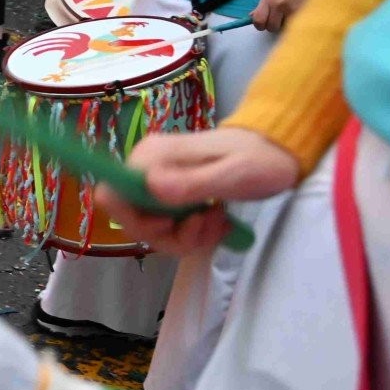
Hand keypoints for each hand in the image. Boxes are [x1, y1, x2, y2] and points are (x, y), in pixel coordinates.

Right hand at [92, 127, 299, 255]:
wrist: (277, 152)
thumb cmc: (259, 160)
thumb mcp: (233, 174)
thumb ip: (193, 183)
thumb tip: (152, 189)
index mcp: (152, 157)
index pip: (112, 194)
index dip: (137, 220)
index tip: (172, 224)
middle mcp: (147, 169)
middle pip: (130, 219)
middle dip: (169, 235)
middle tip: (205, 225)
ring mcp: (158, 184)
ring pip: (151, 230)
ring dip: (187, 237)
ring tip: (218, 221)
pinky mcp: (171, 197)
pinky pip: (168, 229)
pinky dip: (194, 235)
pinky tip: (217, 222)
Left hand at [251, 0, 313, 31]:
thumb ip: (262, 4)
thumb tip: (252, 16)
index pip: (258, 20)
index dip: (259, 25)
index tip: (262, 24)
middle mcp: (279, 6)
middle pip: (271, 27)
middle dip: (272, 25)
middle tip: (276, 18)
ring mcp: (292, 10)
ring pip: (284, 28)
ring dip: (284, 24)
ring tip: (287, 13)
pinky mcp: (304, 13)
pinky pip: (295, 24)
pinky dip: (294, 22)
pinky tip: (296, 12)